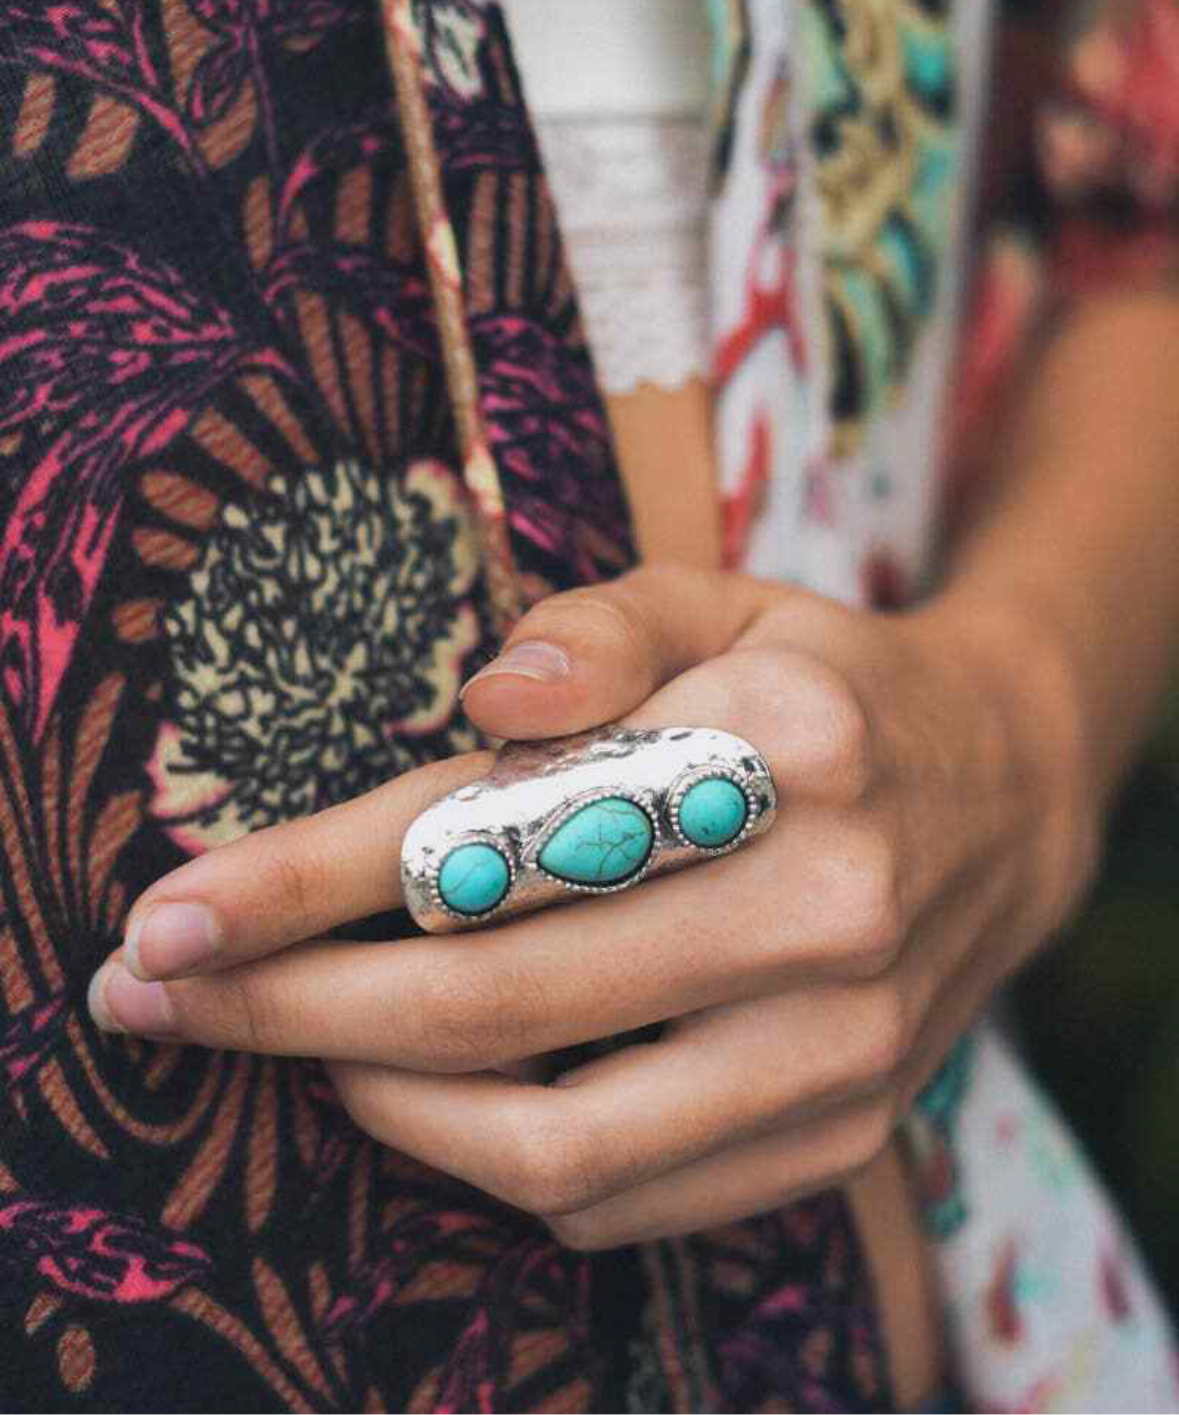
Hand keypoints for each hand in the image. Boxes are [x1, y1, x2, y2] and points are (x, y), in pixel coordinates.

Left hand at [87, 567, 1096, 1247]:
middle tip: (164, 991)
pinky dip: (488, 1162)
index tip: (172, 912)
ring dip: (376, 1103)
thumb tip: (483, 698)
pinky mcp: (836, 1138)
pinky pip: (620, 1199)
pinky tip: (427, 1093)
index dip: (313, 881)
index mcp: (790, 742)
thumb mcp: (725, 598)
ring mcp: (840, 1050)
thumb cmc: (823, 685)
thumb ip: (601, 625)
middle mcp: (825, 908)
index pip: (506, 831)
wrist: (999, 802)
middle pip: (497, 1001)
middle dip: (292, 1007)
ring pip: (548, 1142)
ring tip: (290, 1044)